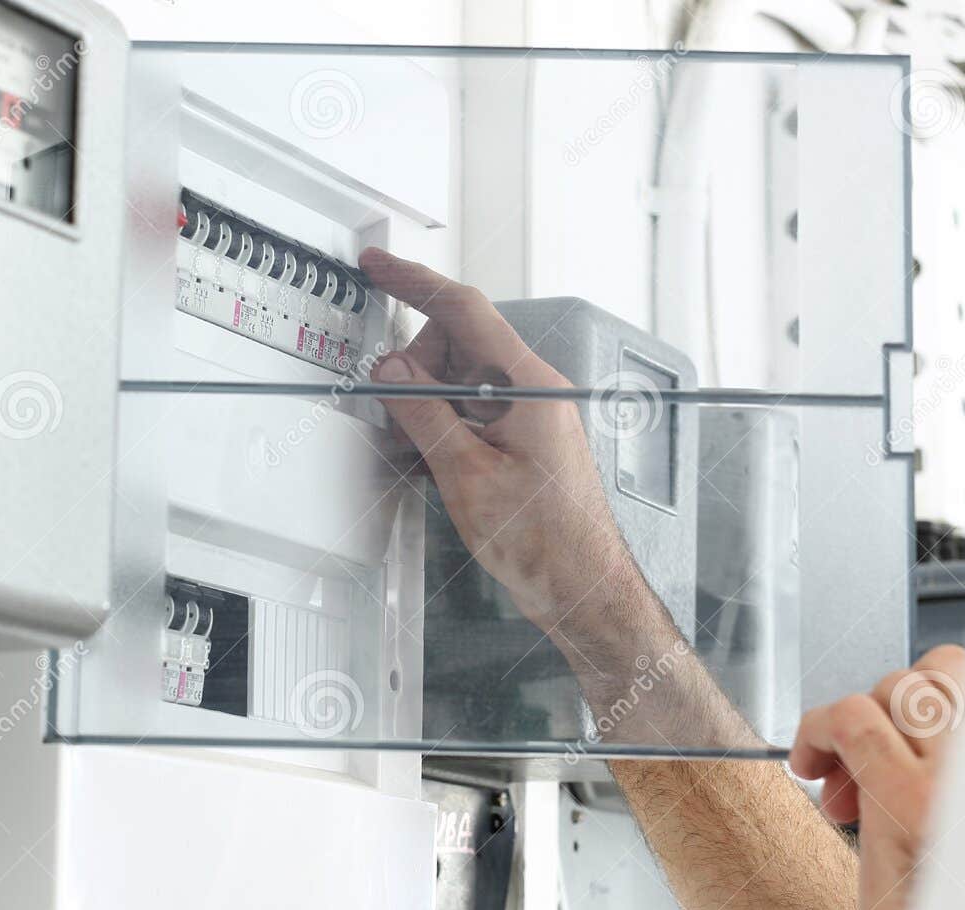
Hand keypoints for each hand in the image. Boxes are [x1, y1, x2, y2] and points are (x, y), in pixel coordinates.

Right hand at [360, 247, 650, 648]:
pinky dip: (444, 425)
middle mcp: (536, 393)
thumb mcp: (467, 476)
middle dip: (415, 364)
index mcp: (530, 386)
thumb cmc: (547, 543)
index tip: (382, 266)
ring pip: (462, 380)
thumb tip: (392, 375)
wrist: (582, 588)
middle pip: (460, 344)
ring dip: (426, 402)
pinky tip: (430, 459)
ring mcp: (532, 416)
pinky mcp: (524, 441)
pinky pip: (473, 411)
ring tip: (412, 445)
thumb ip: (424, 415)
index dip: (417, 283)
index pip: (467, 310)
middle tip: (389, 402)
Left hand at [787, 644, 964, 909]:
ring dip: (857, 722)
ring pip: (902, 685)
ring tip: (845, 790)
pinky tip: (811, 769)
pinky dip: (817, 729)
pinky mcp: (915, 806)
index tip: (915, 738)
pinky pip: (853, 719)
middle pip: (950, 672)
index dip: (948, 696)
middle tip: (867, 776)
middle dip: (894, 706)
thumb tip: (936, 715)